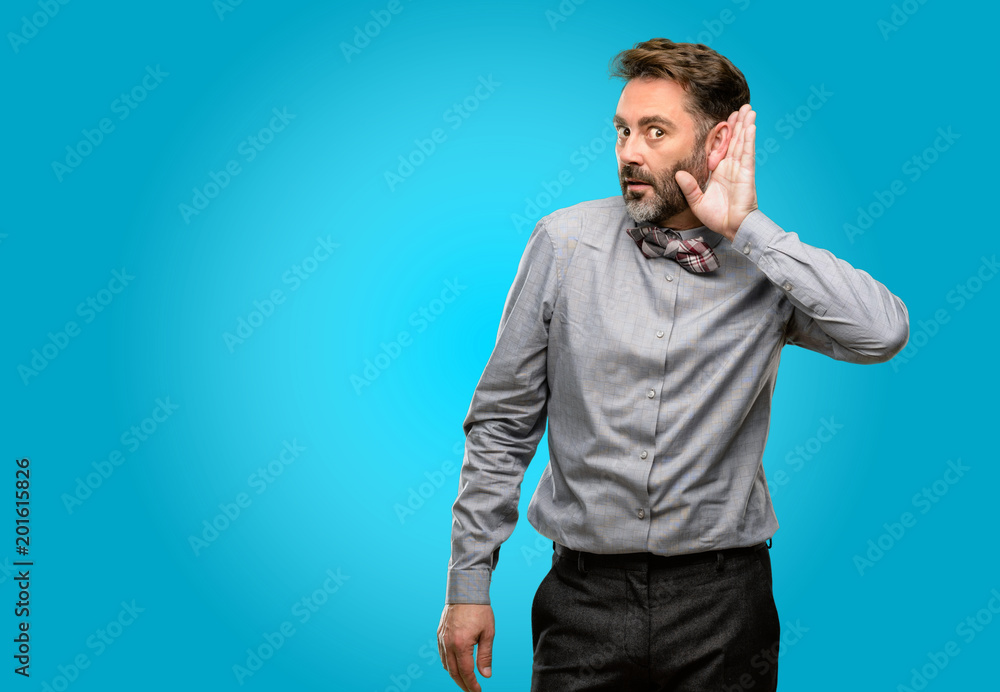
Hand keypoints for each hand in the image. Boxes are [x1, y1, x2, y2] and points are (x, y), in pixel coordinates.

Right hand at [438, 604, 494, 690]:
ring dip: (454, 675)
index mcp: (461, 644)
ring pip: (445, 665)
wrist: (465, 590)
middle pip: (453, 672)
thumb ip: (485, 655)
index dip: (472, 684)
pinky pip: (442, 654)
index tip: (478, 691)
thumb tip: (486, 675)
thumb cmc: (479, 610)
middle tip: (471, 690)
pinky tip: (455, 666)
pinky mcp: (439, 633)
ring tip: (464, 681)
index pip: (466, 671)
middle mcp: (448, 643)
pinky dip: (448, 664)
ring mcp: (442, 638)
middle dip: (463, 684)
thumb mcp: (488, 633)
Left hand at [675, 104, 757, 240]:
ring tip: (748, 108)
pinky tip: (750, 126)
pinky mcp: (746, 173)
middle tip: (740, 106)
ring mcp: (739, 168)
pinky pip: (747, 153)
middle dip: (737, 123)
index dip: (722, 132)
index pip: (720, 146)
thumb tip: (678, 174)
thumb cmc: (716, 216)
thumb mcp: (696, 201)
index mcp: (718, 171)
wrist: (731, 228)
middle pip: (734, 139)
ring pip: (742, 142)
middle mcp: (730, 167)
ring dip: (745, 125)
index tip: (722, 118)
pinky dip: (748, 139)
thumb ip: (688, 187)